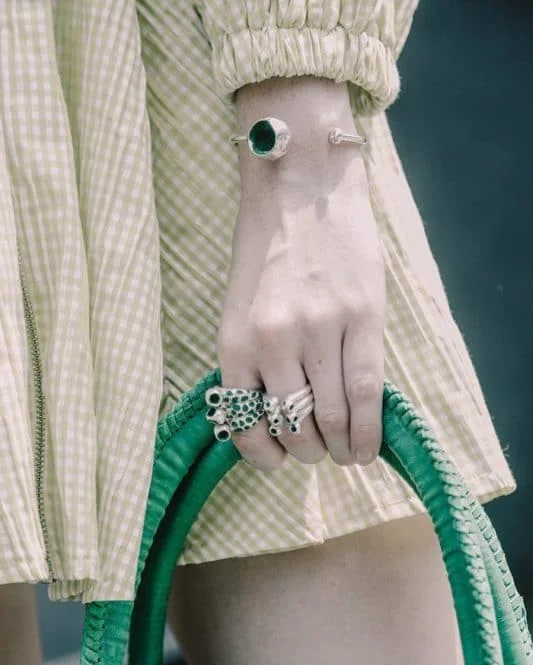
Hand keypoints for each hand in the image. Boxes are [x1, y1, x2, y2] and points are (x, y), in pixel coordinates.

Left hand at [216, 78, 385, 471]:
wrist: (302, 183)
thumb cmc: (267, 247)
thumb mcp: (240, 307)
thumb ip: (254, 360)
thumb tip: (277, 415)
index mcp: (235, 340)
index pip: (246, 424)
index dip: (263, 455)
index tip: (277, 460)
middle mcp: (274, 341)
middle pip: (294, 426)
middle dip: (307, 452)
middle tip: (317, 450)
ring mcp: (321, 329)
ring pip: (333, 417)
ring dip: (339, 448)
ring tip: (345, 453)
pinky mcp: (363, 316)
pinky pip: (367, 392)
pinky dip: (368, 432)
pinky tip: (368, 450)